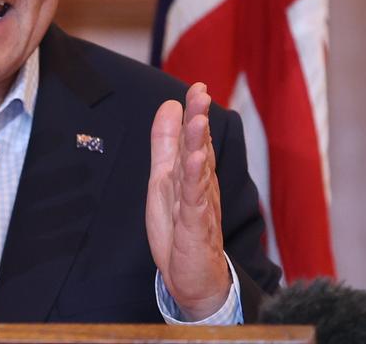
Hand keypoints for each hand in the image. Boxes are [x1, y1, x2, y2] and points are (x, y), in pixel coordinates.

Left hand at [146, 82, 231, 320]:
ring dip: (199, 146)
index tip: (198, 86)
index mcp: (192, 174)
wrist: (191, 279)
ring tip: (198, 120)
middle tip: (201, 93)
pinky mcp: (195, 229)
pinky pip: (195, 202)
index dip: (195, 113)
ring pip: (198, 172)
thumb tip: (169, 105)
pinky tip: (196, 162)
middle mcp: (199, 187)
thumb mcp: (164, 179)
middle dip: (199, 121)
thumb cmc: (180, 229)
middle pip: (199, 150)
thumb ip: (166, 144)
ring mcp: (199, 207)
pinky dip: (195, 182)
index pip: (195, 139)